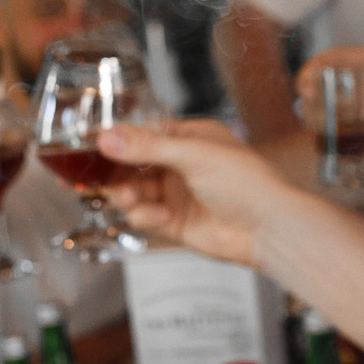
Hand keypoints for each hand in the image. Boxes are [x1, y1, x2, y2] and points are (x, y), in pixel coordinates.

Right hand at [101, 119, 303, 266]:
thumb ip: (148, 148)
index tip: (95, 148)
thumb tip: (108, 137)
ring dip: (126, 195)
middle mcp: (181, 164)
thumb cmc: (247, 183)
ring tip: (130, 199)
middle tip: (102, 179)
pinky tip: (161, 218)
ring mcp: (177, 194)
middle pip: (132, 165)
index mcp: (189, 138)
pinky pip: (145, 216)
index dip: (118, 142)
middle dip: (116, 173)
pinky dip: (146, 217)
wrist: (268, 229)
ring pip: (134, 191)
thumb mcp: (194, 156)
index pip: (143, 135)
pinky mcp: (176, 223)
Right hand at [293, 46, 363, 172]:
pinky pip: (336, 133)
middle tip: (306, 111)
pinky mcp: (363, 134)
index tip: (306, 84)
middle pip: (324, 80)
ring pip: (326, 107)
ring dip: (314, 116)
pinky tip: (324, 149)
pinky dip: (325, 139)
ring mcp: (362, 109)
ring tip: (314, 132)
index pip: (338, 58)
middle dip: (308, 92)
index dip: (316, 66)